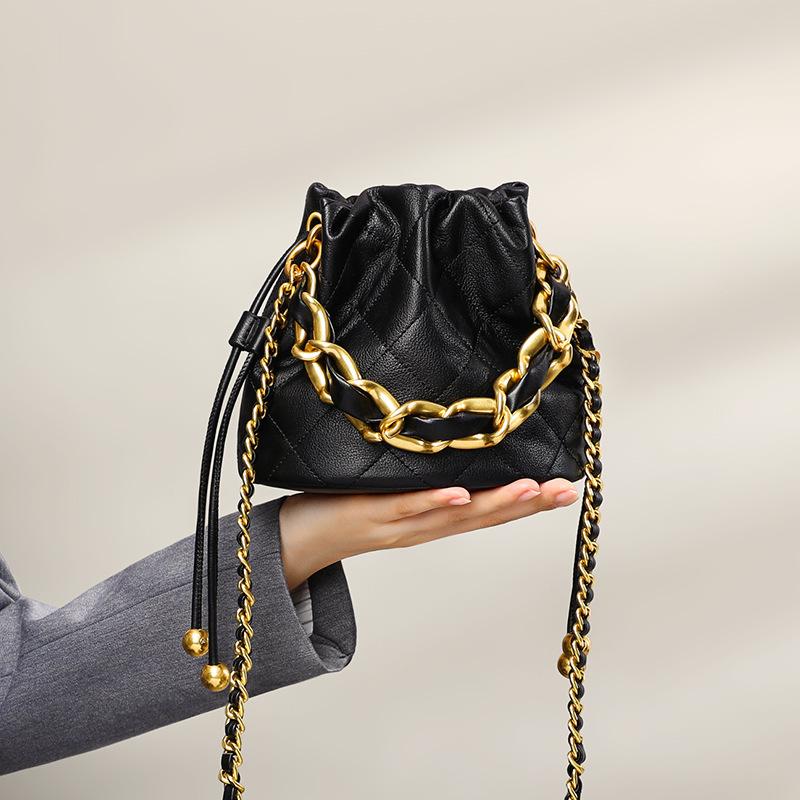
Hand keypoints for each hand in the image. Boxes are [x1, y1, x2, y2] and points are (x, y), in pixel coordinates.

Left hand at [279, 478, 579, 589]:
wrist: (296, 541)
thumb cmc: (346, 508)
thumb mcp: (394, 492)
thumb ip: (423, 478)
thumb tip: (451, 446)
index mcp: (431, 521)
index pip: (487, 511)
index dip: (527, 503)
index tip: (564, 488)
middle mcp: (423, 528)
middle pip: (482, 517)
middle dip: (527, 504)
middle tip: (566, 491)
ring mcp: (399, 524)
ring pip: (453, 516)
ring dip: (494, 503)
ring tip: (532, 489)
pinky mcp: (370, 514)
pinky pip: (406, 508)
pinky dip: (434, 503)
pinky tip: (460, 494)